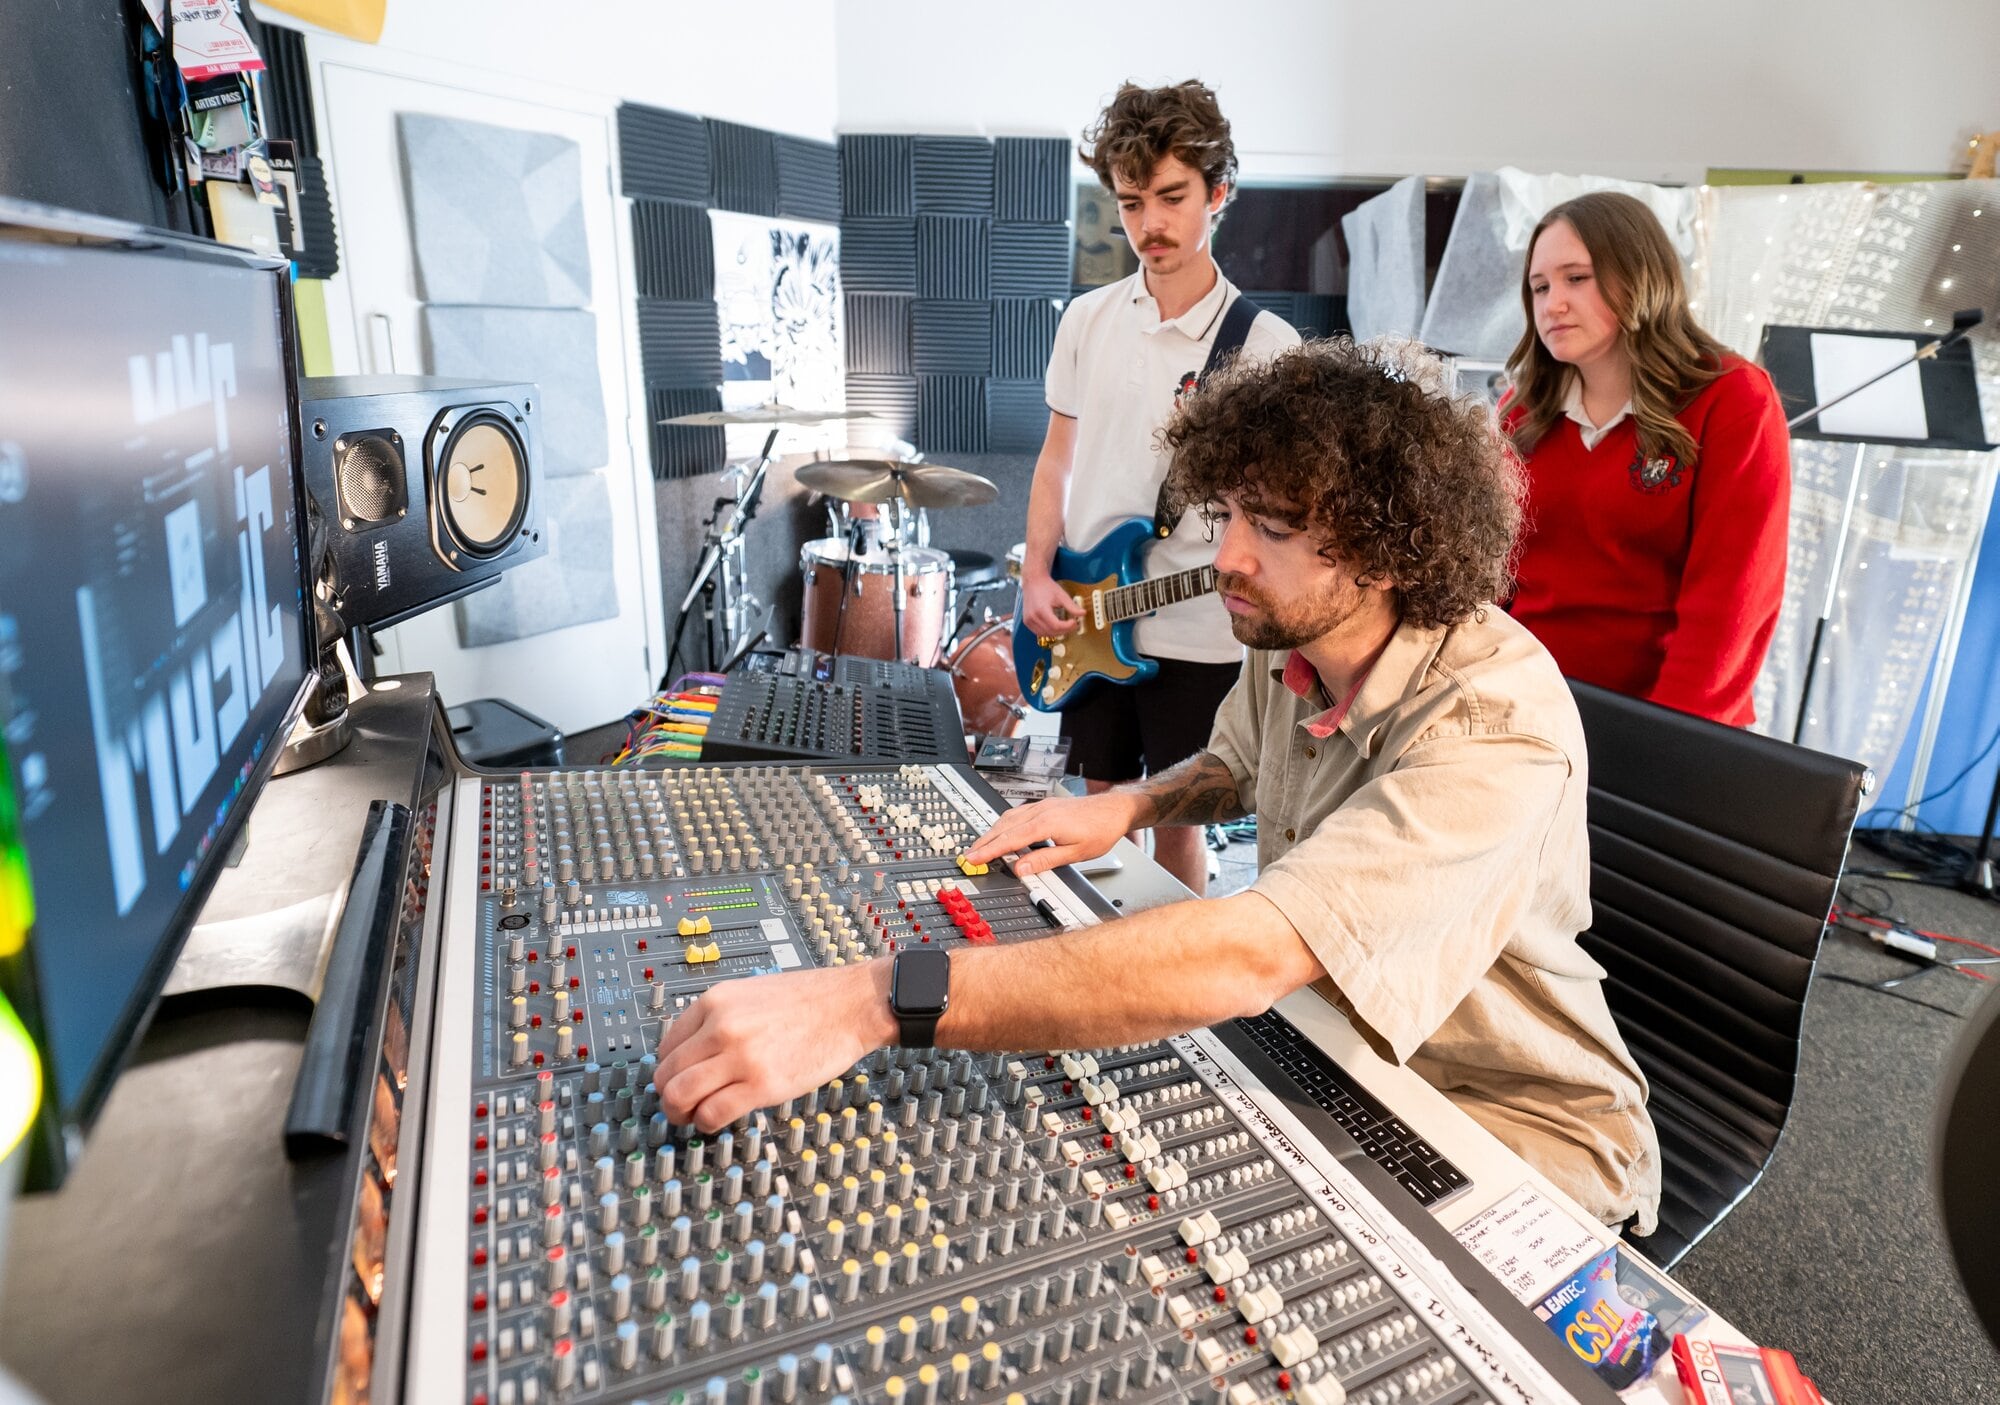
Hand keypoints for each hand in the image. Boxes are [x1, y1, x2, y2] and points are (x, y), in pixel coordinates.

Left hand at [654, 963, 894, 1129]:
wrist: (850, 1005)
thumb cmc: (809, 1000)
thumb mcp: (750, 994)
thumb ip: (719, 1019)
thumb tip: (694, 1054)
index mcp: (715, 1002)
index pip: (665, 1047)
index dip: (669, 1071)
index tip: (679, 1081)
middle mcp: (721, 1026)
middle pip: (666, 1074)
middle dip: (668, 1097)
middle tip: (680, 1107)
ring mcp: (740, 1056)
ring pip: (680, 1096)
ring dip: (681, 1114)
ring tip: (694, 1117)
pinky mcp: (761, 1084)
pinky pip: (712, 1113)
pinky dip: (707, 1123)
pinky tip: (717, 1120)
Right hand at [965, 790, 1137, 876]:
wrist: (1114, 810)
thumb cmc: (1100, 830)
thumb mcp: (1075, 853)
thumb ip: (1044, 861)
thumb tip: (1020, 869)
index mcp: (1046, 824)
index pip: (1010, 839)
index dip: (989, 851)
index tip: (973, 859)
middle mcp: (1040, 812)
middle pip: (1003, 827)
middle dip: (984, 841)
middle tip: (969, 856)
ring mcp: (1042, 806)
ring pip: (1008, 818)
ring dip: (992, 832)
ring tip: (981, 846)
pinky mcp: (1045, 805)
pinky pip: (1017, 813)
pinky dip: (1004, 824)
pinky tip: (1003, 831)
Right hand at [1021, 573, 1083, 636]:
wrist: (1034, 581)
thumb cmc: (1046, 587)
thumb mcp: (1061, 596)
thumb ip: (1072, 606)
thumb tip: (1083, 613)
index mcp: (1041, 610)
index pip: (1056, 625)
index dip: (1067, 626)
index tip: (1074, 622)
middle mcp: (1032, 617)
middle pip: (1052, 631)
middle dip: (1064, 630)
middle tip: (1072, 625)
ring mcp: (1028, 620)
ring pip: (1045, 634)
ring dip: (1057, 633)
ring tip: (1065, 626)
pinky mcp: (1027, 622)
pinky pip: (1039, 632)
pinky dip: (1048, 632)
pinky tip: (1055, 626)